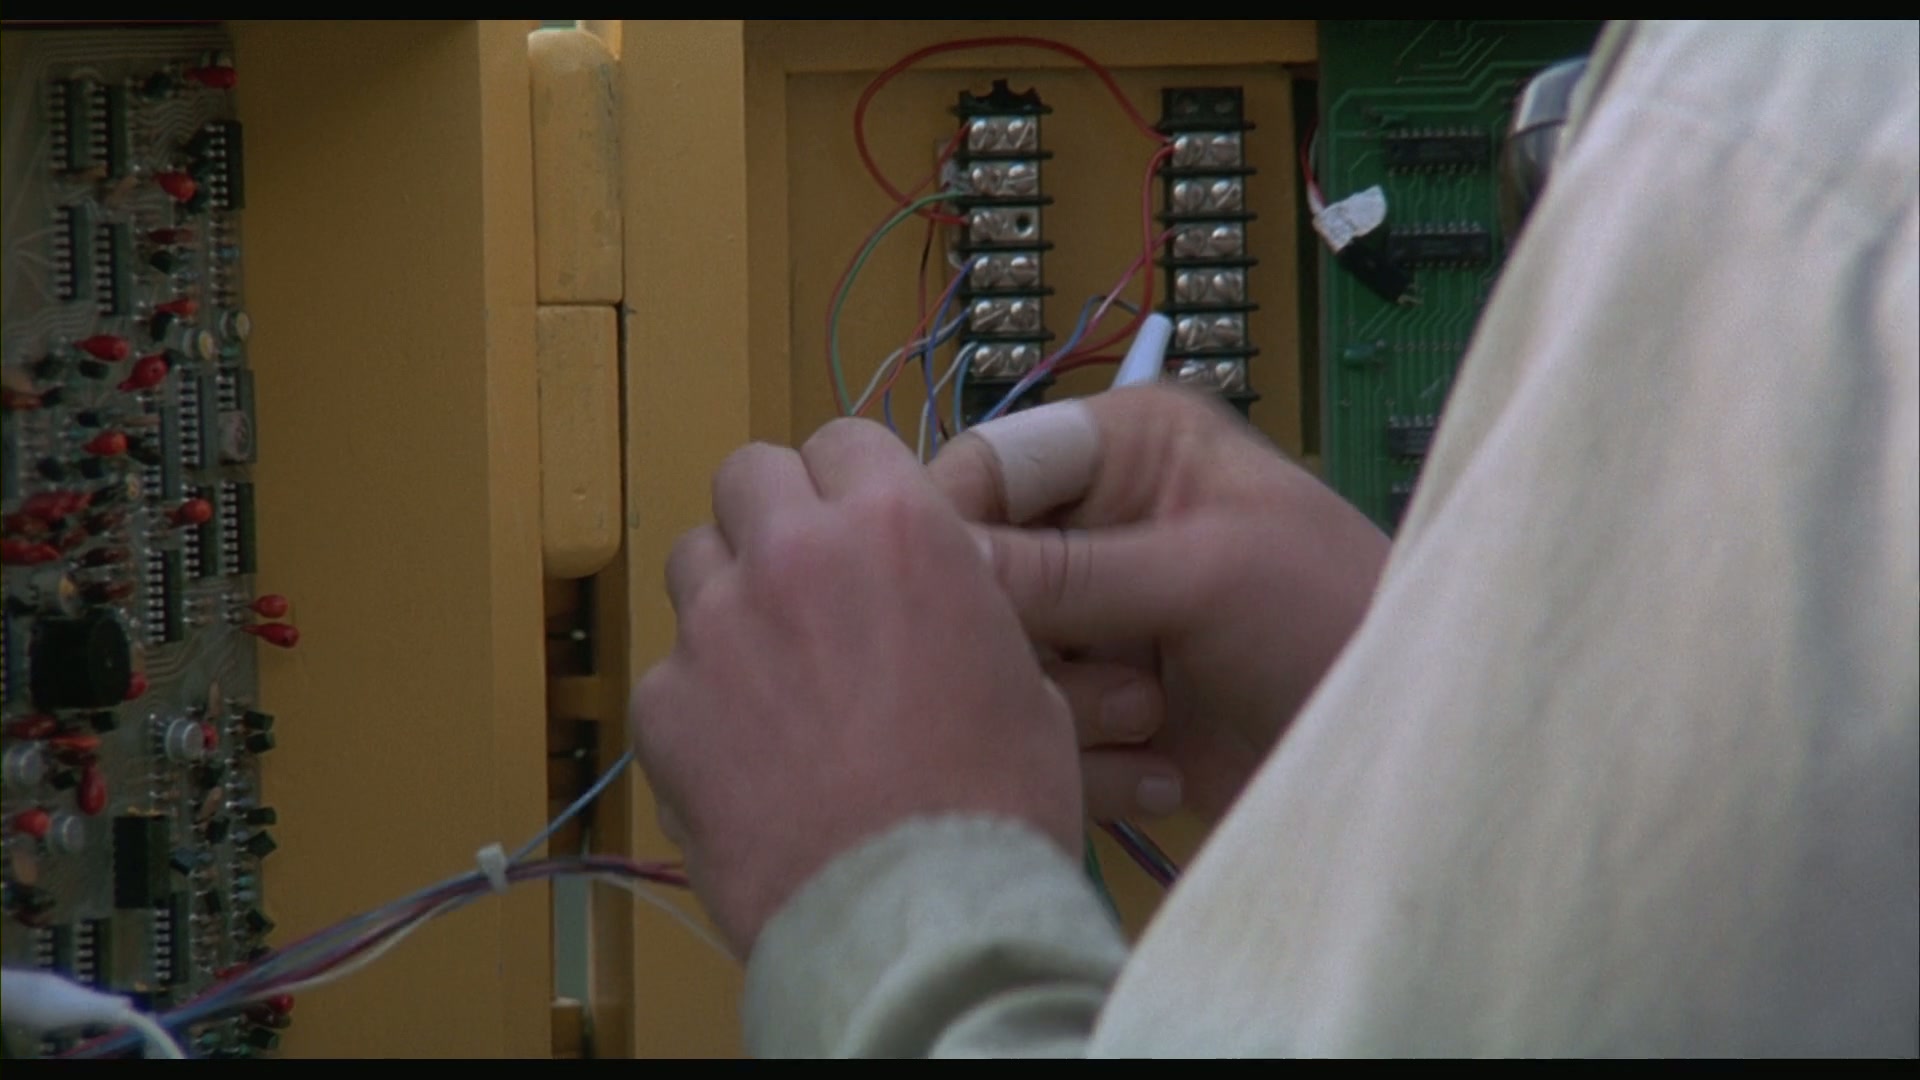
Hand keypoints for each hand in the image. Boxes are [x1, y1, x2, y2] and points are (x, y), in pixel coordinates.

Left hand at [629, 419, 1084, 956]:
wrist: (919, 916)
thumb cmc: (994, 803)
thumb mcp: (1023, 676)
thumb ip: (958, 606)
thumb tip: (928, 608)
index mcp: (897, 527)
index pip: (843, 438)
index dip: (851, 480)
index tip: (856, 517)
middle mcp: (793, 554)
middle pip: (747, 474)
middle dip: (773, 513)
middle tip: (804, 576)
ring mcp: (716, 628)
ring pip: (694, 560)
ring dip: (729, 593)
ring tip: (770, 665)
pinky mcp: (664, 708)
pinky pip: (668, 672)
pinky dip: (698, 700)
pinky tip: (744, 753)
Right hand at [929, 386, 1390, 823]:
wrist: (1399, 758)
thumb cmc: (1336, 625)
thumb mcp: (1203, 576)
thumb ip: (1064, 568)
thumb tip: (935, 555)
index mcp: (1124, 448)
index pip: (984, 465)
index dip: (954, 530)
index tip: (951, 599)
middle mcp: (1094, 525)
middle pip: (974, 572)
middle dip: (1027, 637)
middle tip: (1097, 676)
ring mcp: (1093, 619)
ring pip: (993, 657)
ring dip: (1064, 706)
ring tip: (1150, 718)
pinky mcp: (1095, 702)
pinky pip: (1030, 726)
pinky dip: (1084, 758)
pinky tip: (1155, 764)